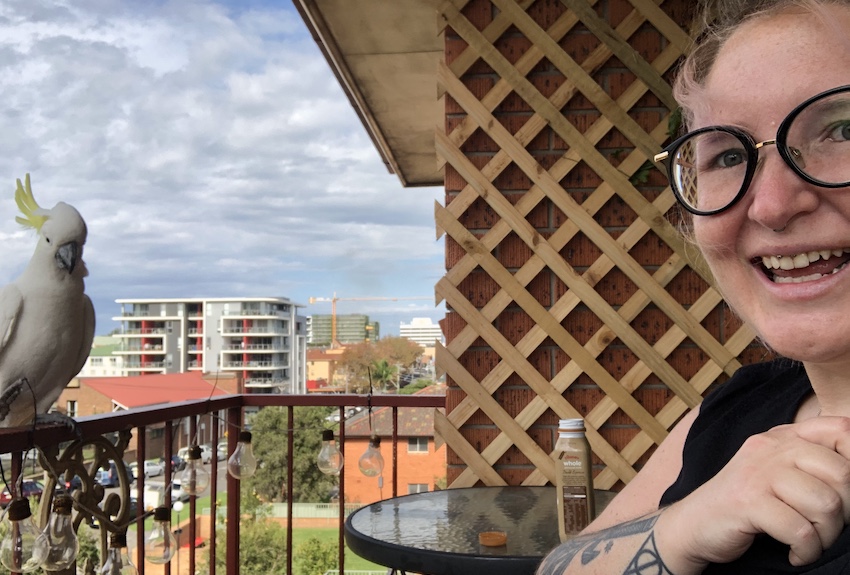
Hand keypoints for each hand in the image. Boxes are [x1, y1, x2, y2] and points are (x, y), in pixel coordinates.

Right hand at [659, 416, 849, 570]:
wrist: (694, 523)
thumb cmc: (745, 503)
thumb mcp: (776, 472)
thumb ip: (809, 463)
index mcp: (782, 436)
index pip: (840, 430)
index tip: (843, 492)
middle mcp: (771, 448)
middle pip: (842, 473)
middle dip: (845, 512)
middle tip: (824, 527)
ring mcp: (758, 473)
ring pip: (825, 504)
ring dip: (825, 536)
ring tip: (809, 542)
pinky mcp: (747, 501)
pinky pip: (800, 530)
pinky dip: (806, 551)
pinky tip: (794, 554)